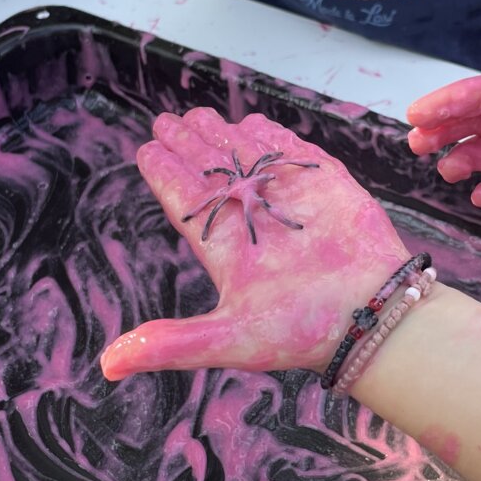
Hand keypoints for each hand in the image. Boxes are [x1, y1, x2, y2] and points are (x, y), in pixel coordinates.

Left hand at [100, 108, 407, 379]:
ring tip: (197, 116)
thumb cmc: (303, 331)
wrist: (373, 315)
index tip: (146, 151)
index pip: (187, 205)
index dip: (165, 177)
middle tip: (165, 121)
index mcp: (227, 250)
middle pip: (212, 175)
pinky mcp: (327, 186)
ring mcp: (291, 201)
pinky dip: (273, 137)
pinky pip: (294, 155)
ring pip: (248, 159)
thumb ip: (171, 344)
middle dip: (188, 147)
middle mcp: (254, 222)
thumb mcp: (229, 339)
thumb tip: (107, 365)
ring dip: (222, 136)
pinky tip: (252, 123)